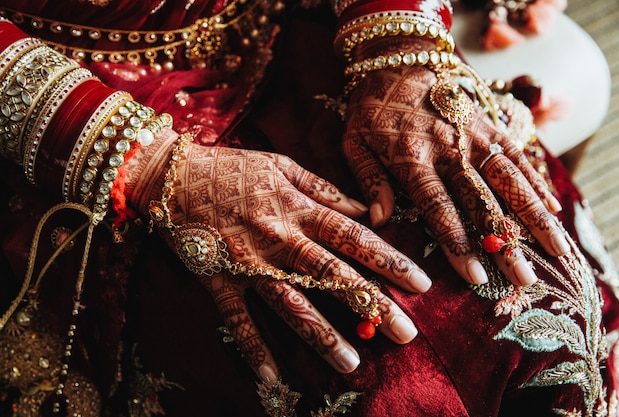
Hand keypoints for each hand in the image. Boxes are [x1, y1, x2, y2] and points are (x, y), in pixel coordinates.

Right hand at [126, 130, 431, 383]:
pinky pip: (237, 319)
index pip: (354, 236)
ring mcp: (248, 263)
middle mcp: (279, 238)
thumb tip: (365, 209)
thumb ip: (325, 189)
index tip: (421, 285)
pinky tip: (272, 378)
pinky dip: (252, 348)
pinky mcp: (218, 280)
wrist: (173, 176)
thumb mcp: (283, 165)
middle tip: (405, 333)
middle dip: (371, 304)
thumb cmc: (233, 168)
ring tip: (351, 363)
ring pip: (290, 303)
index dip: (390, 260)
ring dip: (321, 334)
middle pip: (332, 275)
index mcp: (299, 208)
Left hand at [341, 38, 568, 286]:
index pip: (438, 207)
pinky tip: (553, 207)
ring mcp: (472, 135)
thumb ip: (368, 180)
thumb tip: (378, 221)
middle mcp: (447, 149)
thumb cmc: (371, 109)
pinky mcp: (487, 124)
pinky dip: (535, 181)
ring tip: (556, 249)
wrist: (396, 60)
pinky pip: (515, 155)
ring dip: (533, 216)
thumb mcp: (354, 143)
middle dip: (503, 241)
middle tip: (524, 277)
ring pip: (509, 180)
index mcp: (411, 159)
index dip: (457, 242)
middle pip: (481, 201)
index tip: (476, 274)